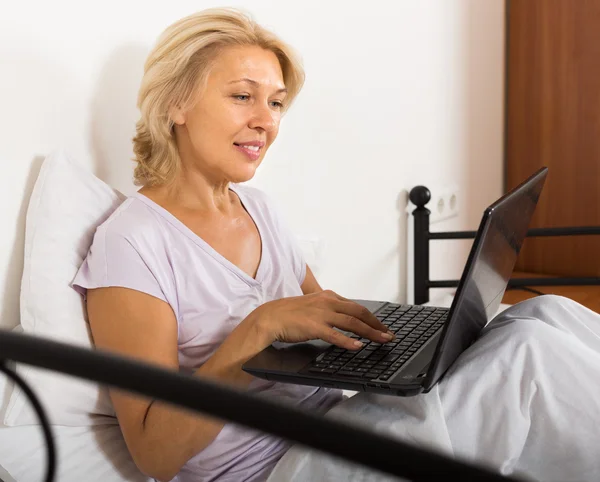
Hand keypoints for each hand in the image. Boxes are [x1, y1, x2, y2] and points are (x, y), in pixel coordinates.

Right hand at [253, 290, 393, 350]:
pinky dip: (348, 341)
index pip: (356, 306)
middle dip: (377, 324)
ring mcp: (321, 314)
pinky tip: (358, 346)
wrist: (269, 317)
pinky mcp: (313, 327)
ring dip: (370, 332)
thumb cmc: (289, 314)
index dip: (372, 317)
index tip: (382, 326)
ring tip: (382, 340)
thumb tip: (343, 319)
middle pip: (359, 312)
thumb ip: (328, 310)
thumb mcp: (313, 306)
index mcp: (328, 296)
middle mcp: (327, 302)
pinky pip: (335, 334)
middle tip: (389, 334)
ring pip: (352, 322)